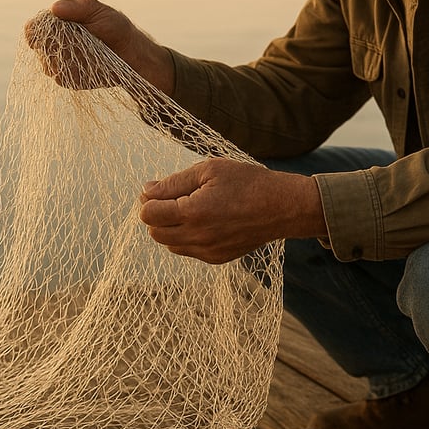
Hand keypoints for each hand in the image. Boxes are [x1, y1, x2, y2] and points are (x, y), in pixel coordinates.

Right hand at [26, 0, 174, 93]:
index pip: (33, 29)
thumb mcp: (100, 12)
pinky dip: (74, 74)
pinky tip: (91, 67)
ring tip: (88, 54)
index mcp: (57, 24)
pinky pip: (63, 79)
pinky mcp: (70, 78)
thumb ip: (78, 7)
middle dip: (53, 47)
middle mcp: (54, 44)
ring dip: (64, 62)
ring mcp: (60, 63)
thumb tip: (55, 8)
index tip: (40, 37)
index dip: (34, 32)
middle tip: (75, 43)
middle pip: (39, 49)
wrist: (133, 55)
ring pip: (48, 66)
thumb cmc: (116, 28)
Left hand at [139, 158, 326, 263]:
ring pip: (169, 244)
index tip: (159, 189)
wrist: (282, 207)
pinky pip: (188, 251)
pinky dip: (187, 237)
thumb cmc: (247, 182)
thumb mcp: (209, 170)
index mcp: (193, 212)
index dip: (149, 199)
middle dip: (157, 214)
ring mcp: (208, 251)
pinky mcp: (217, 258)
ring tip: (191, 208)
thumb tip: (146, 191)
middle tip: (174, 197)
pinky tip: (205, 221)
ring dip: (171, 227)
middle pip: (154, 232)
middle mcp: (198, 237)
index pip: (148, 215)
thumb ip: (174, 182)